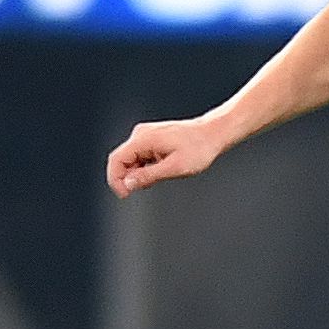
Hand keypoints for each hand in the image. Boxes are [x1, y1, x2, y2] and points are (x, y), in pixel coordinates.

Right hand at [105, 116, 224, 197]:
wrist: (213, 134)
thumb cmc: (199, 148)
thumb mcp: (174, 167)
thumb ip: (148, 176)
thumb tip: (127, 184)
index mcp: (143, 139)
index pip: (116, 160)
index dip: (115, 180)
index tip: (124, 194)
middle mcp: (141, 135)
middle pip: (121, 161)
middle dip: (127, 178)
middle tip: (144, 188)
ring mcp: (146, 136)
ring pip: (131, 161)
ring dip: (138, 174)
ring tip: (160, 177)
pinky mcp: (152, 140)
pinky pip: (140, 158)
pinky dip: (145, 169)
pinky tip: (161, 172)